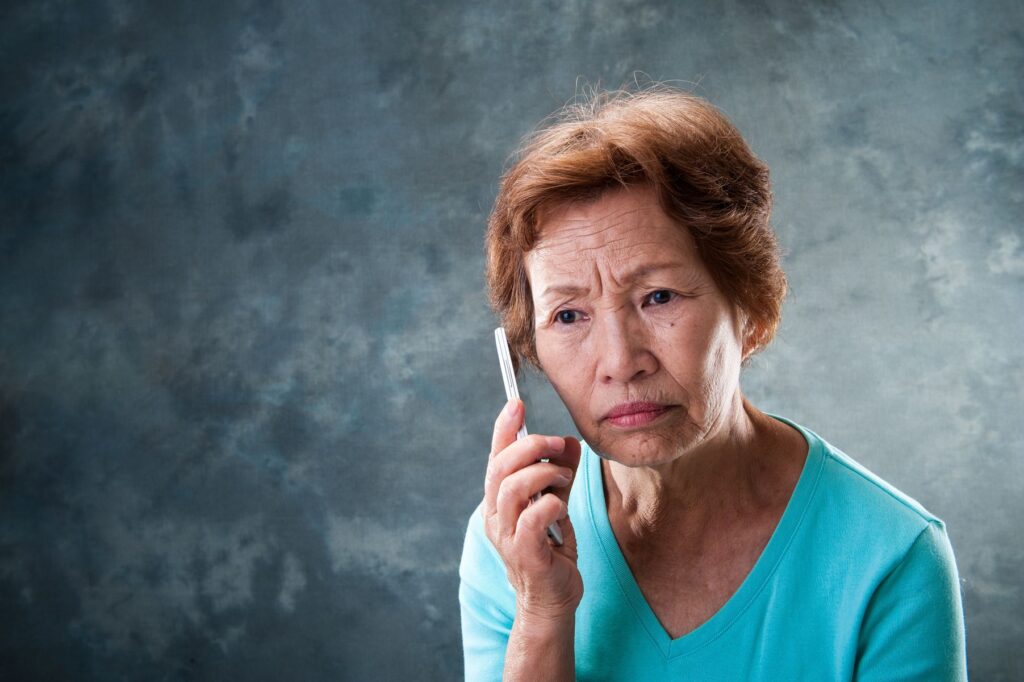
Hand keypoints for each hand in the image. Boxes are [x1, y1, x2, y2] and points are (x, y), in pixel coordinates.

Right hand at [482, 399, 583, 618]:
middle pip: (500, 468)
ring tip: (565, 477)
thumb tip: (570, 442)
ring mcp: (505, 536)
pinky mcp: (524, 554)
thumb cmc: (552, 552)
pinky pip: (532, 518)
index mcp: (498, 501)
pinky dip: (551, 503)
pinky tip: (563, 507)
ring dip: (543, 473)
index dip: (503, 429)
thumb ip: (561, 475)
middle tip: (557, 444)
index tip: (516, 404)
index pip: (495, 457)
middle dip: (530, 447)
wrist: (553, 601)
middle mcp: (495, 516)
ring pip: (512, 488)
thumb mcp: (558, 504)